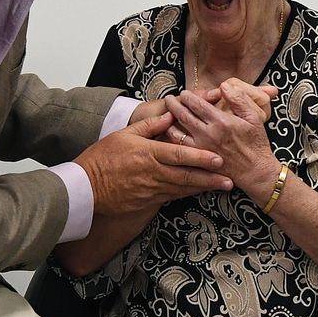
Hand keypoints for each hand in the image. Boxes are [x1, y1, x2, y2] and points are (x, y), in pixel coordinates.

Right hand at [75, 111, 232, 214]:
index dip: (201, 157)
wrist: (86, 186)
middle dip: (211, 178)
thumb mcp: (124, 134)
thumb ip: (150, 125)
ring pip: (183, 189)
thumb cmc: (103, 157)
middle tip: (230, 179)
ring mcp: (152, 189)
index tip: (218, 158)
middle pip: (187, 176)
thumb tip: (170, 115)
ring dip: (203, 188)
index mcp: (149, 153)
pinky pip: (172, 197)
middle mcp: (154, 173)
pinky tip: (199, 192)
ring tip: (222, 186)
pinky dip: (187, 194)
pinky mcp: (148, 201)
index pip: (180, 155)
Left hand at [165, 85, 280, 201]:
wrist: (255, 172)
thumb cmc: (256, 144)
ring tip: (167, 113)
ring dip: (169, 120)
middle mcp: (208, 134)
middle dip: (173, 104)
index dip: (187, 96)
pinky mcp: (198, 160)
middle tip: (169, 99)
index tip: (184, 93)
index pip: (197, 103)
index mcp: (221, 121)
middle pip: (183, 115)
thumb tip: (224, 85)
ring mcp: (201, 148)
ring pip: (176, 131)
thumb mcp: (254, 117)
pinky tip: (170, 132)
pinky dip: (172, 137)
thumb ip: (239, 99)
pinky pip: (179, 147)